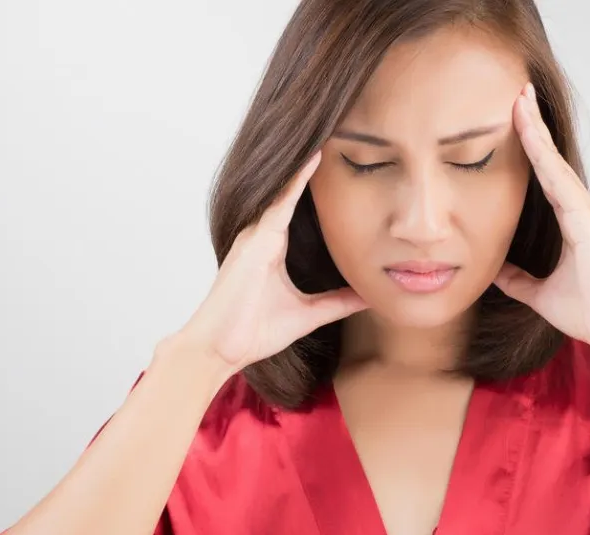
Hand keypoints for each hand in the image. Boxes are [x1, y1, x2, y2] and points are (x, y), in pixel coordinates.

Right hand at [165, 150, 366, 370]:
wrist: (220, 349)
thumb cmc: (253, 332)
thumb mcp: (308, 315)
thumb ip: (337, 302)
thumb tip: (369, 297)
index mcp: (273, 247)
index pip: (298, 207)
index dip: (316, 184)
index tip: (340, 160)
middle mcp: (262, 234)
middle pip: (291, 190)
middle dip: (312, 163)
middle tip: (339, 130)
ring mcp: (256, 234)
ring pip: (286, 189)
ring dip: (307, 163)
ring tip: (331, 131)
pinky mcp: (255, 242)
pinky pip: (278, 204)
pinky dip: (296, 182)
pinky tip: (313, 159)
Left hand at [494, 83, 589, 352]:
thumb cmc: (589, 313)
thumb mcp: (540, 293)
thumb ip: (518, 279)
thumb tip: (493, 269)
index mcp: (578, 222)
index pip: (548, 177)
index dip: (533, 147)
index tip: (517, 117)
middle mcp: (587, 210)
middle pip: (553, 162)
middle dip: (534, 128)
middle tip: (517, 94)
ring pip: (556, 165)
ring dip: (537, 134)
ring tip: (519, 103)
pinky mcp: (589, 222)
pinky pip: (561, 183)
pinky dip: (545, 158)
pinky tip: (530, 136)